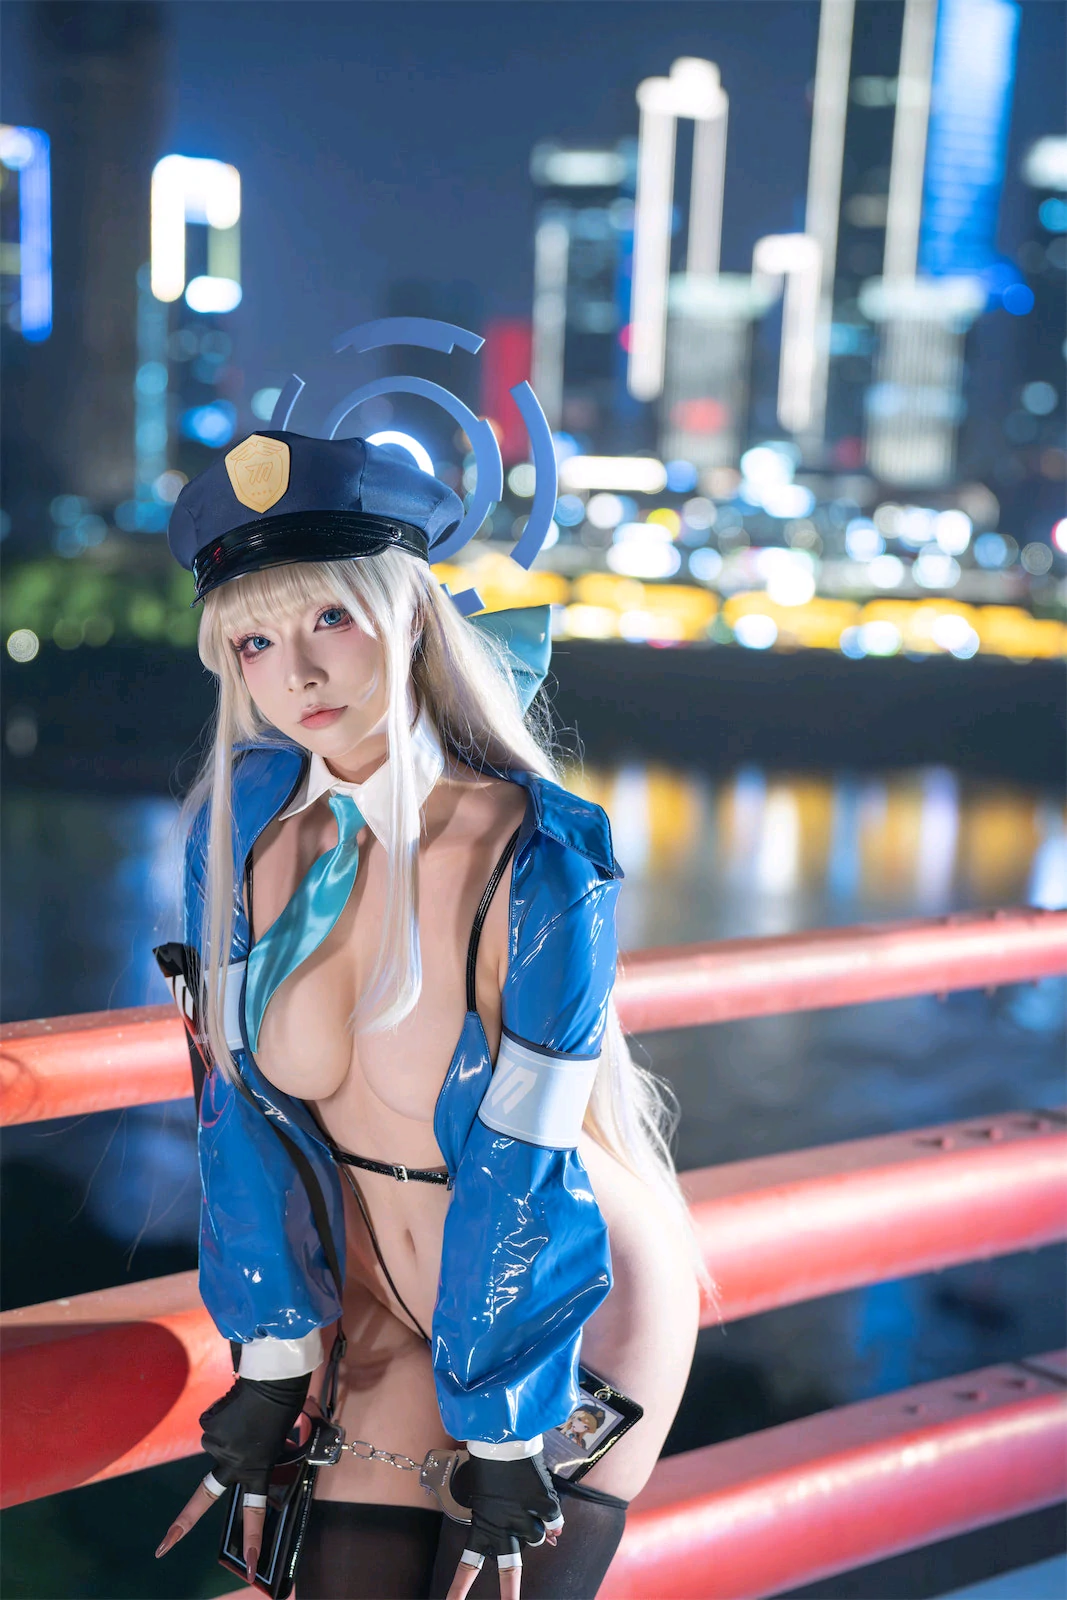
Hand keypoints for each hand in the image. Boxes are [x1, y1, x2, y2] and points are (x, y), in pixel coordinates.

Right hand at [154, 1372, 309, 1581]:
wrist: (273, 1378)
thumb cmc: (283, 1406)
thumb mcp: (276, 1439)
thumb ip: (257, 1453)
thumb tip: (241, 1448)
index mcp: (257, 1469)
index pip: (254, 1511)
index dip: (252, 1539)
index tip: (249, 1568)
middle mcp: (233, 1464)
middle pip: (203, 1497)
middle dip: (180, 1526)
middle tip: (162, 1549)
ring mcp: (217, 1446)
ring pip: (216, 1444)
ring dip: (228, 1430)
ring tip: (247, 1412)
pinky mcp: (207, 1426)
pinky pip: (211, 1425)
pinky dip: (222, 1417)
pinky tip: (235, 1405)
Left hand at [446, 1453, 563, 1599]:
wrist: (502, 1435)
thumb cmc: (489, 1463)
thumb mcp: (486, 1495)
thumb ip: (505, 1518)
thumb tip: (545, 1537)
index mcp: (482, 1525)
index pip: (469, 1564)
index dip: (459, 1588)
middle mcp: (502, 1526)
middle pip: (510, 1568)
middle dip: (510, 1593)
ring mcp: (523, 1515)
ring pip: (537, 1538)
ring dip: (536, 1526)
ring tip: (527, 1504)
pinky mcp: (541, 1502)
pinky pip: (554, 1520)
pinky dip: (554, 1518)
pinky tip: (548, 1508)